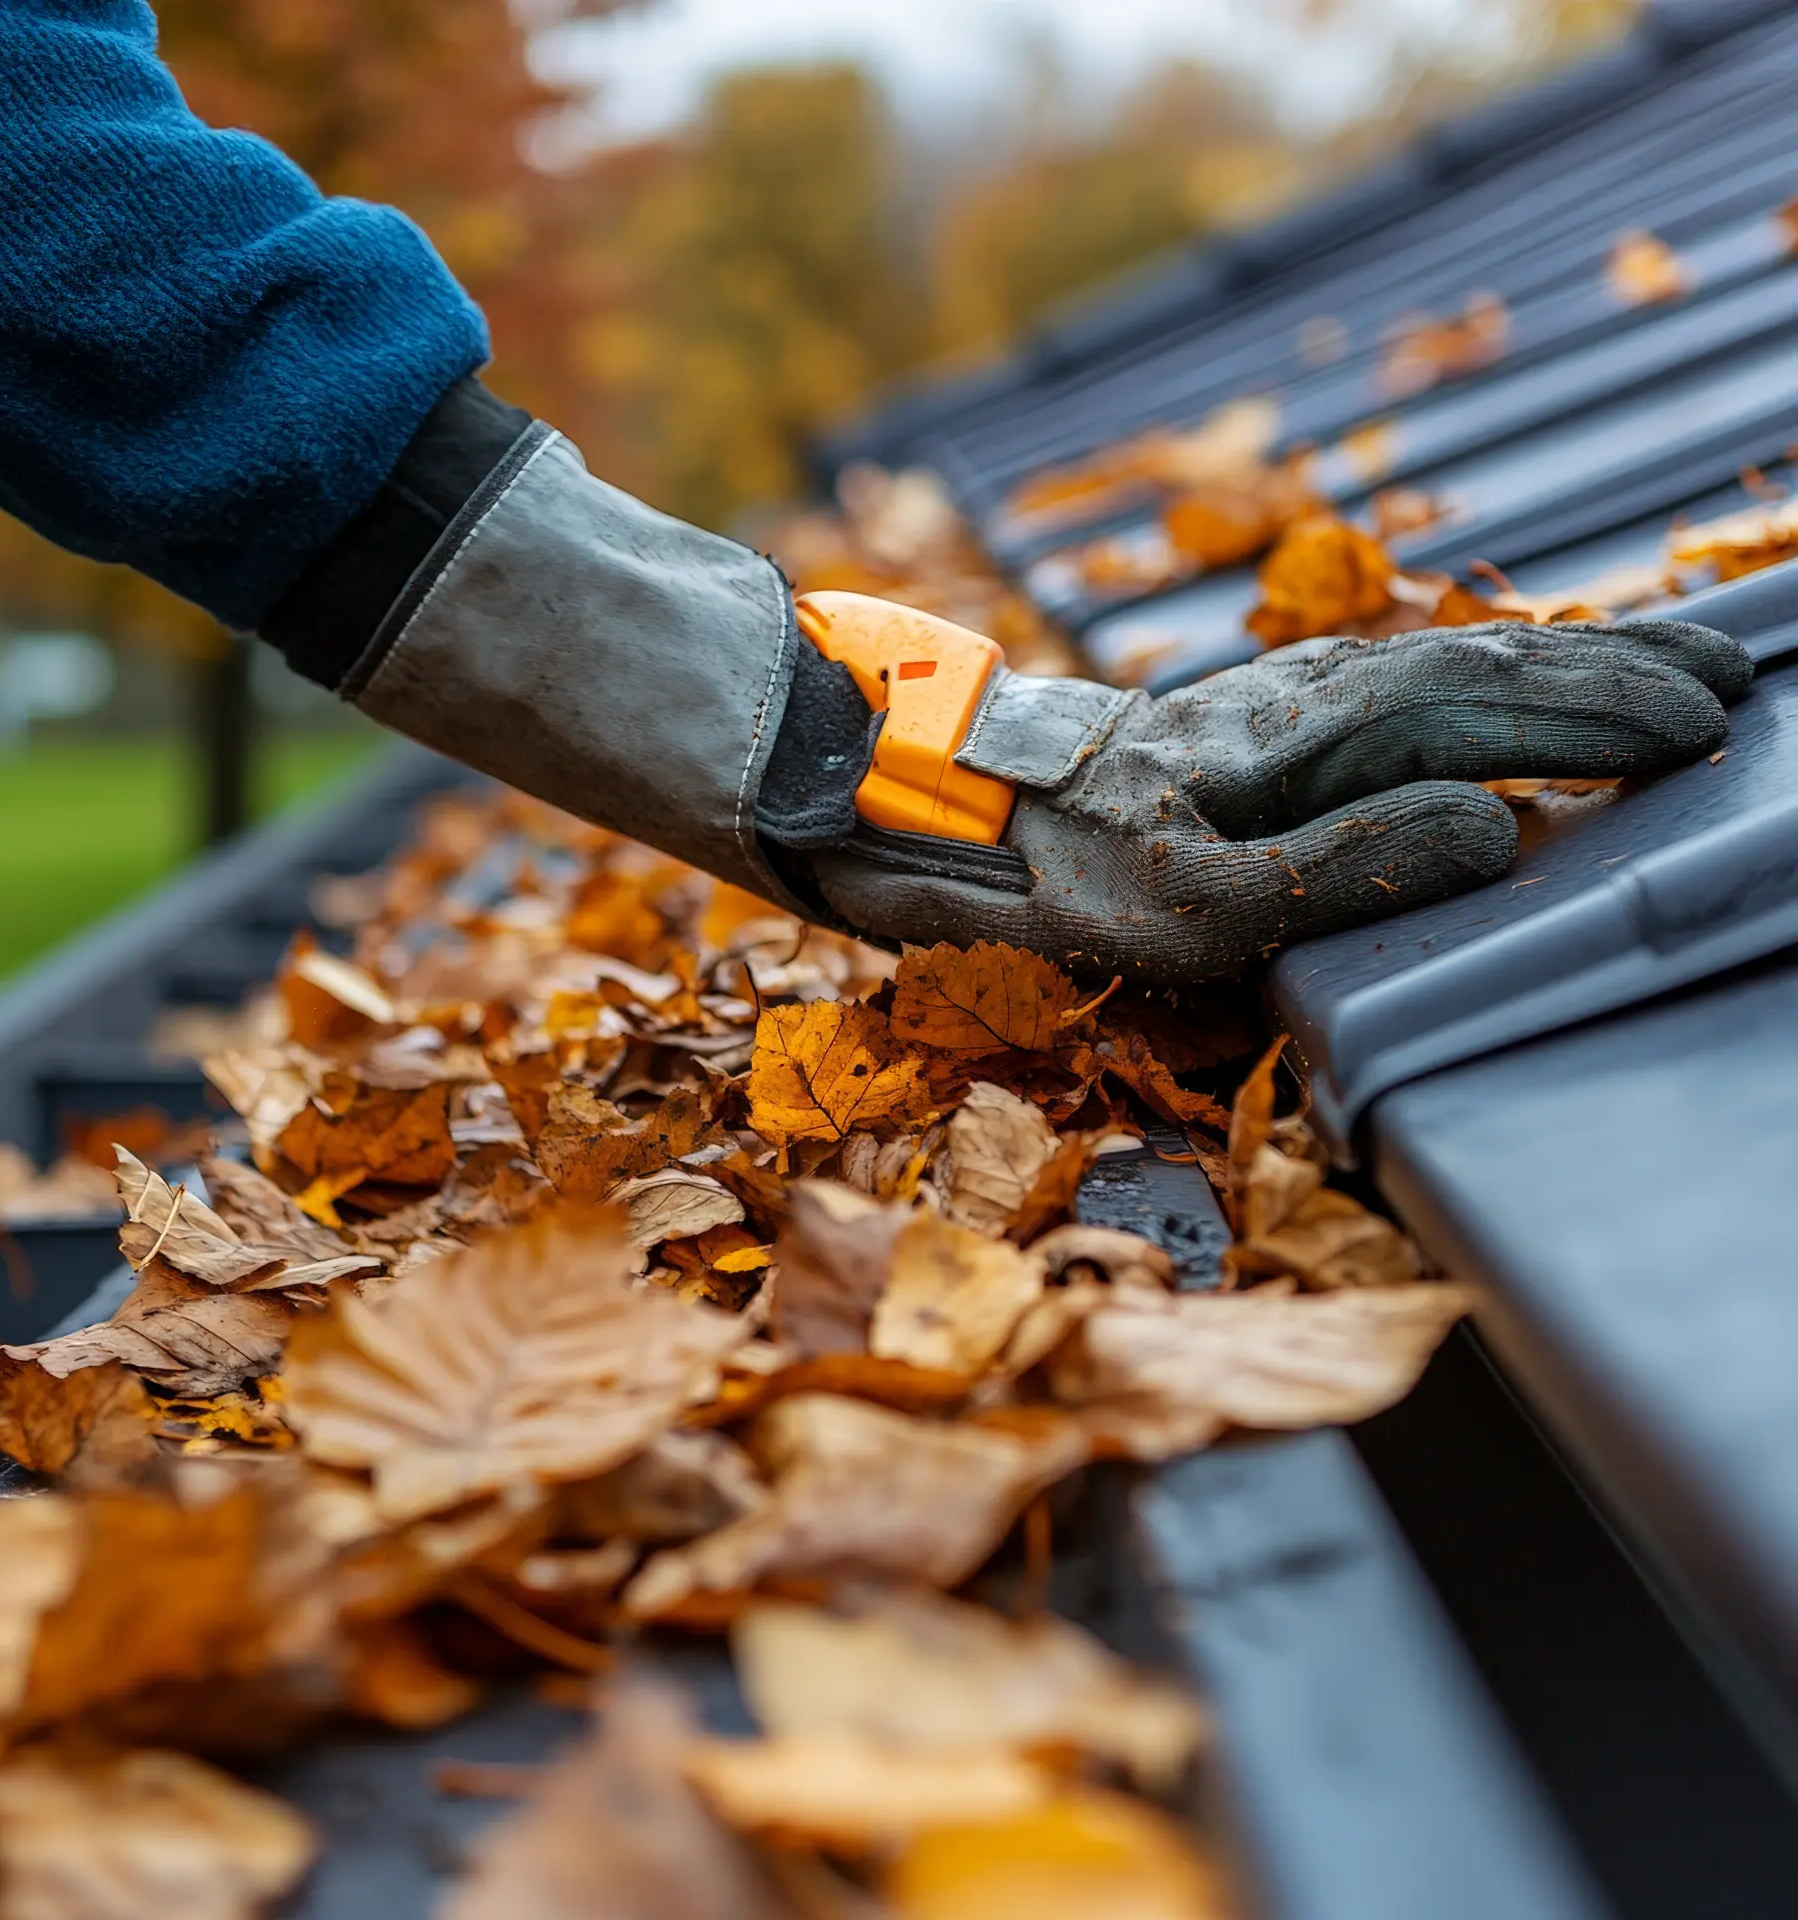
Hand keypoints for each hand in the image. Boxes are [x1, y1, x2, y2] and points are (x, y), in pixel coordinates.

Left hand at [808, 617, 1750, 983]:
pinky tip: (1501, 691)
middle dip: (1608, 670)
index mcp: (1300, 739)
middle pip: (1483, 666)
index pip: (1483, 711)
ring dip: (1554, 663)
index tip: (1704, 723)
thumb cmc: (1051, 874)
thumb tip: (1492, 833)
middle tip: (1730, 674)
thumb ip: (1342, 872)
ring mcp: (1273, 705)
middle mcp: (1299, 701)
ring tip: (1653, 667)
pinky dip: (1477, 677)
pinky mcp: (1247, 725)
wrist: (939, 809)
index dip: (1596, 717)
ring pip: (1443, 663)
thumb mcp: (1191, 906)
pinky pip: (1396, 683)